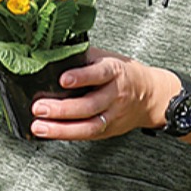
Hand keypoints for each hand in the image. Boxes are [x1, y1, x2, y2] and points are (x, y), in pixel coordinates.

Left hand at [29, 48, 175, 140]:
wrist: (150, 96)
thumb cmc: (123, 74)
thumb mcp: (107, 58)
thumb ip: (84, 58)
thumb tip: (52, 55)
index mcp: (115, 72)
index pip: (99, 74)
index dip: (82, 76)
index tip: (62, 79)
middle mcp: (116, 95)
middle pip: (90, 105)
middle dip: (62, 109)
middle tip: (39, 108)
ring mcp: (113, 115)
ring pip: (88, 125)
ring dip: (61, 129)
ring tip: (39, 127)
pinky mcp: (110, 130)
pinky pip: (88, 135)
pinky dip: (67, 134)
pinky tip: (50, 133)